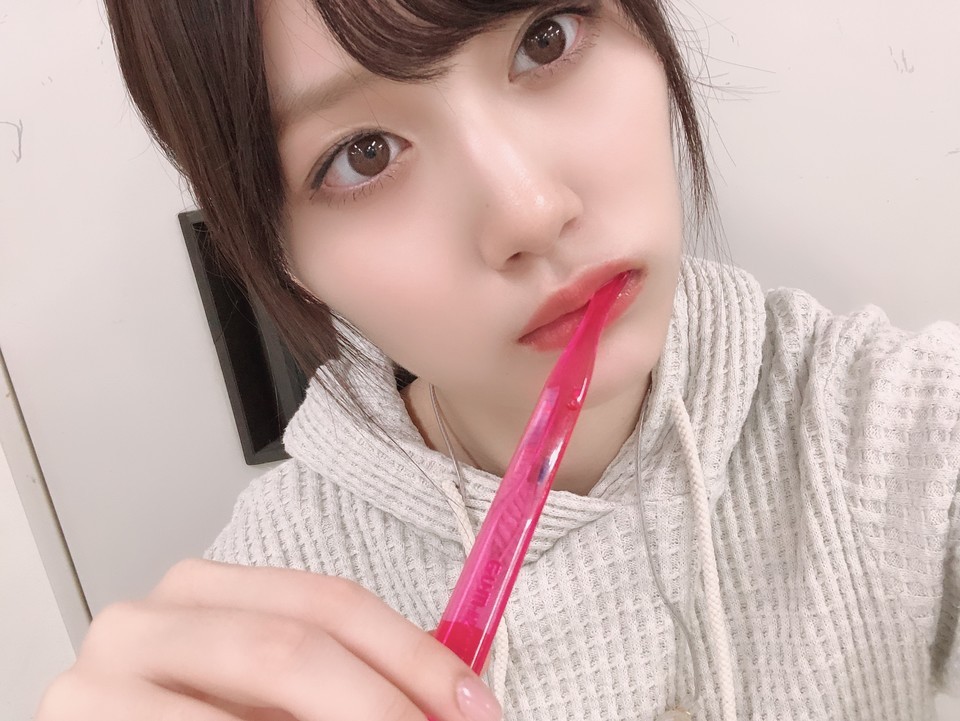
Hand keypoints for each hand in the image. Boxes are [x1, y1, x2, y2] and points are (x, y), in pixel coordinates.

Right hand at [37, 559, 501, 720]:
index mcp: (197, 592)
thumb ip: (345, 681)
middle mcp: (140, 625)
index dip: (414, 656)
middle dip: (380, 707)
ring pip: (244, 720)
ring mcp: (95, 689)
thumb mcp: (274, 692)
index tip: (475, 706)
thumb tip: (456, 705)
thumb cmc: (204, 716)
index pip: (328, 602)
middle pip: (289, 650)